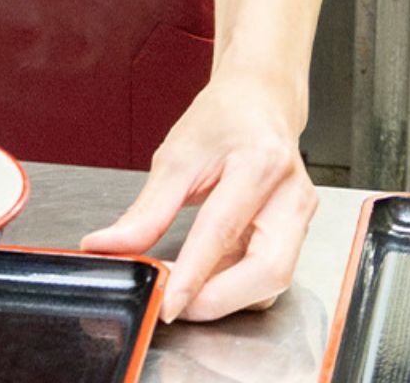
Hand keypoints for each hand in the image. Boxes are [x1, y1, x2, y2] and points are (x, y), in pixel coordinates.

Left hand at [79, 73, 318, 323]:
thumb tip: (110, 246)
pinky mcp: (296, 235)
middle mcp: (291, 196)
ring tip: (183, 288)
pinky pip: (265, 277)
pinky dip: (232, 288)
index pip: (224, 231)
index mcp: (261, 164)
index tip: (168, 304)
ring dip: (225, 298)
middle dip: (219, 300)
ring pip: (270, 283)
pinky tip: (204, 278)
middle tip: (175, 306)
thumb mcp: (176, 157)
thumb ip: (146, 210)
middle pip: (268, 271)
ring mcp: (299, 218)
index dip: (194, 275)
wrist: (260, 102)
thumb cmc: (224, 119)